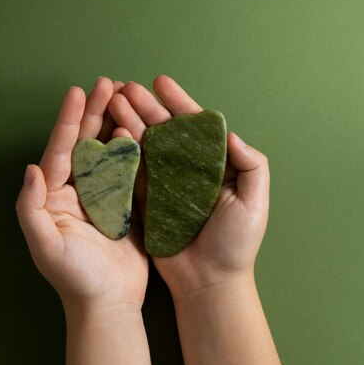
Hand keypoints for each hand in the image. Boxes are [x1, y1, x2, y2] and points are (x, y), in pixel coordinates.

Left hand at [15, 77, 148, 313]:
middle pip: (84, 143)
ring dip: (115, 123)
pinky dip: (135, 148)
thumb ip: (30, 207)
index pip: (60, 151)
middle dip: (94, 112)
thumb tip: (31, 168)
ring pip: (108, 151)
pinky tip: (141, 128)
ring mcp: (102, 196)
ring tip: (125, 95)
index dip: (68, 121)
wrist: (109, 303)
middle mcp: (76, 191)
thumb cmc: (74, 278)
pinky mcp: (125, 204)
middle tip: (107, 83)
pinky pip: (129, 170)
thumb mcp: (45, 246)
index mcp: (54, 197)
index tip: (77, 92)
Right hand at [108, 75, 269, 298]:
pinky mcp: (146, 201)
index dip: (179, 103)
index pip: (195, 126)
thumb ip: (251, 165)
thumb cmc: (236, 244)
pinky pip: (132, 172)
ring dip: (129, 121)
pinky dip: (121, 152)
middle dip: (145, 106)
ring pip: (145, 145)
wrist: (209, 282)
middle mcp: (187, 169)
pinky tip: (110, 133)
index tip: (162, 82)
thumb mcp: (253, 202)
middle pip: (164, 130)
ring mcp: (164, 184)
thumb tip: (230, 133)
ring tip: (112, 101)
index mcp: (214, 164)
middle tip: (126, 87)